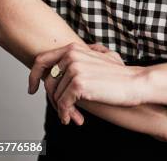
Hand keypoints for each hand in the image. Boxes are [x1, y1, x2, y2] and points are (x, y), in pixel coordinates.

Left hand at [28, 42, 142, 124]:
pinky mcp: (78, 84)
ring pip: (55, 96)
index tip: (32, 89)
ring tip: (74, 116)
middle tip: (64, 112)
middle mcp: (71, 55)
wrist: (134, 83)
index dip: (33, 75)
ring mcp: (74, 68)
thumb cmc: (118, 75)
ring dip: (63, 110)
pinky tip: (75, 119)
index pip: (42, 59)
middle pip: (47, 82)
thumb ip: (80, 57)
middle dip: (53, 100)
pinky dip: (66, 114)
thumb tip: (61, 65)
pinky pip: (62, 104)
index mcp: (74, 48)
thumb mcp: (98, 58)